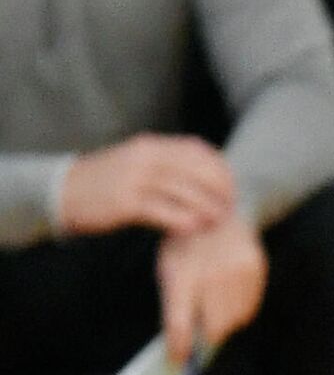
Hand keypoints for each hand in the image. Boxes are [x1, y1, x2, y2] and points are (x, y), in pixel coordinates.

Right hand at [60, 133, 235, 235]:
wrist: (62, 191)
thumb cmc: (107, 180)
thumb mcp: (137, 161)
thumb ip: (168, 163)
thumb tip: (207, 173)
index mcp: (151, 145)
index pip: (198, 151)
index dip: (220, 169)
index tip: (231, 187)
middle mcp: (145, 157)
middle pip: (197, 171)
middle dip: (220, 190)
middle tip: (230, 207)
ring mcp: (134, 179)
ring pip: (184, 192)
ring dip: (207, 208)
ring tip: (218, 221)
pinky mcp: (125, 202)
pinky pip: (163, 211)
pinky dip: (183, 220)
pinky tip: (194, 229)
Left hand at [155, 213, 267, 362]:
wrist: (219, 211)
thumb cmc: (188, 244)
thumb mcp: (169, 269)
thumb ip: (174, 306)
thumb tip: (181, 345)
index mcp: (182, 274)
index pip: (180, 323)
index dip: (179, 348)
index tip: (178, 361)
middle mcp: (212, 274)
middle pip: (213, 329)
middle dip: (205, 335)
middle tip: (199, 332)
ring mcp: (238, 273)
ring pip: (234, 322)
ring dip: (223, 323)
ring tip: (214, 305)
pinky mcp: (256, 271)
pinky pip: (249, 309)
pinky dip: (238, 311)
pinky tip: (228, 295)